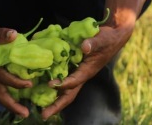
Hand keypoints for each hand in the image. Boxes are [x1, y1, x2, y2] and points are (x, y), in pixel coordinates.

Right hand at [0, 18, 33, 118]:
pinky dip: (8, 92)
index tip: (30, 84)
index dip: (17, 82)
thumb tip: (14, 35)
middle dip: (12, 106)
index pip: (4, 78)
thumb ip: (1, 34)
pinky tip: (17, 93)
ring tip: (23, 110)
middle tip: (25, 114)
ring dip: (10, 102)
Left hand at [39, 0, 146, 119]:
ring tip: (39, 108)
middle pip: (69, 94)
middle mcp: (81, 74)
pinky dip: (53, 85)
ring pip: (65, 90)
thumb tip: (84, 47)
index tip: (51, 85)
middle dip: (56, 105)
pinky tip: (41, 86)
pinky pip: (62, 79)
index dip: (63, 84)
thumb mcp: (101, 39)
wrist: (111, 37)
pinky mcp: (73, 67)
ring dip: (53, 99)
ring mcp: (77, 72)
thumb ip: (93, 43)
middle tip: (43, 114)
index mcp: (88, 70)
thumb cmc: (107, 39)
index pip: (75, 81)